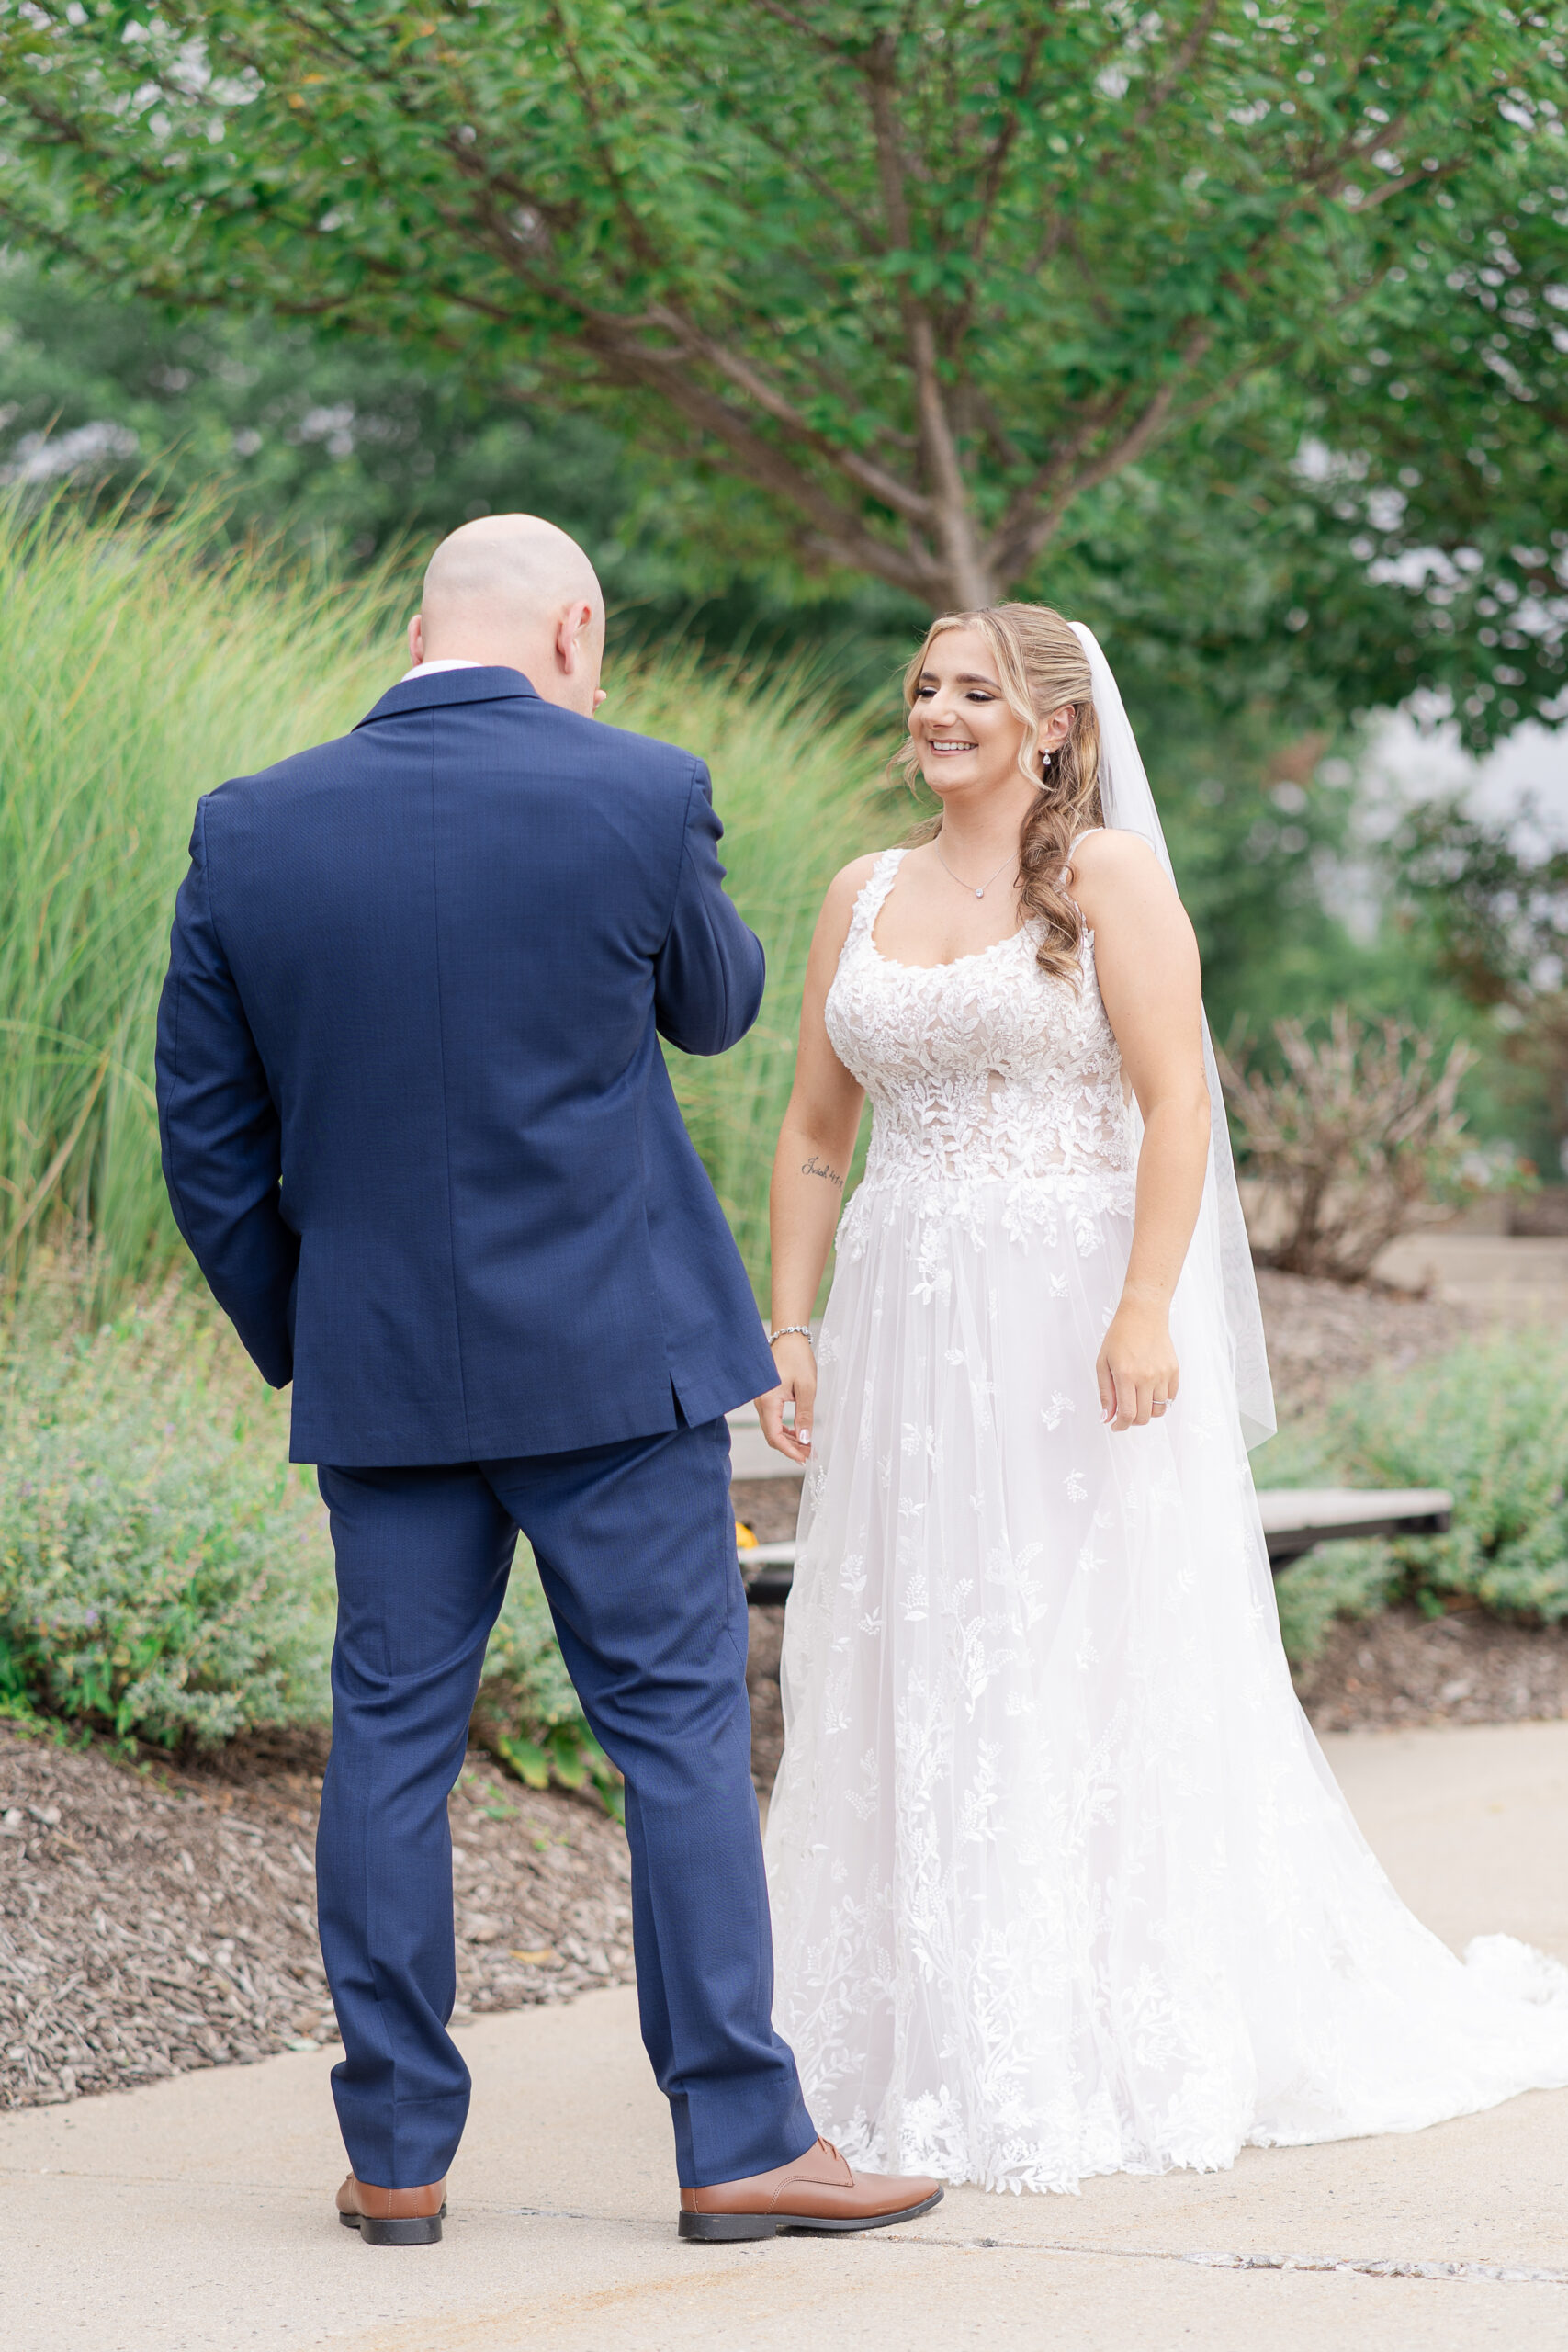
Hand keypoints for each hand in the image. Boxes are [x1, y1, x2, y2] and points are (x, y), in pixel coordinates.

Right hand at [756, 1332, 815, 1462]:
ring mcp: (761, 1401)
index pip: (774, 1436)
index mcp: (767, 1401)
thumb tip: (805, 1440)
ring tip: (807, 1446)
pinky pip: (773, 1420)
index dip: (789, 1451)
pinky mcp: (766, 1398)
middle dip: (791, 1448)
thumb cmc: (797, 1358)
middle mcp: (760, 1403)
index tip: (803, 1459)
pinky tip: (798, 1432)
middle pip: (772, 1435)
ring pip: (772, 1429)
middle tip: (809, 1454)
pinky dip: (785, 1429)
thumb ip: (805, 1415)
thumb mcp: (806, 1388)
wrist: (789, 1338)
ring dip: (789, 1439)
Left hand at [1095, 1300, 1178, 1432]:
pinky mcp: (1174, 1371)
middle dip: (1133, 1421)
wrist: (1143, 1315)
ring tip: (1138, 1400)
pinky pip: (1170, 1398)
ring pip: (1159, 1410)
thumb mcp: (1103, 1363)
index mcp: (1126, 1375)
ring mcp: (1163, 1374)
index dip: (1121, 1426)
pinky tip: (1149, 1392)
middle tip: (1125, 1414)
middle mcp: (1147, 1377)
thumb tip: (1106, 1417)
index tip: (1116, 1427)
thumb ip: (1105, 1393)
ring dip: (1147, 1412)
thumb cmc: (1120, 1336)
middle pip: (1144, 1416)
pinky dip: (1160, 1401)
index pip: (1128, 1414)